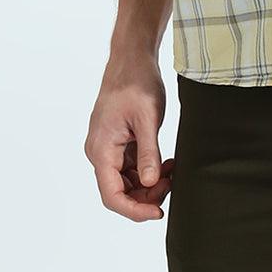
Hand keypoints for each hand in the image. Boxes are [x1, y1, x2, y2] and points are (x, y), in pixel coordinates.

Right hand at [84, 53, 172, 221]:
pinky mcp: (117, 144)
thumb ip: (148, 153)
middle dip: (146, 195)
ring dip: (149, 184)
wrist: (131, 59)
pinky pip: (130, 168)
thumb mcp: (147, 118)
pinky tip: (165, 164)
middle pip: (120, 192)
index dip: (134, 210)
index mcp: (101, 149)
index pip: (112, 196)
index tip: (158, 212)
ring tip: (172, 171)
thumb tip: (149, 183)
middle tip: (172, 182)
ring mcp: (108, 149)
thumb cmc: (136, 82)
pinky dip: (148, 171)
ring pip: (126, 182)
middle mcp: (99, 153)